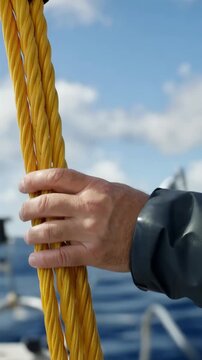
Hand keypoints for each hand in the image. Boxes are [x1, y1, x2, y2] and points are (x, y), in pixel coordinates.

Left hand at [19, 168, 147, 271]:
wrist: (156, 233)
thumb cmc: (133, 208)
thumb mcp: (111, 190)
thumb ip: (85, 190)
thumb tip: (56, 191)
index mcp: (95, 187)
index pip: (58, 177)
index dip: (35, 179)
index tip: (23, 185)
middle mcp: (90, 206)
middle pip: (47, 203)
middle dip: (28, 209)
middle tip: (23, 213)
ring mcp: (90, 231)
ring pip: (49, 231)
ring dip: (33, 234)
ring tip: (30, 236)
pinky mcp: (93, 253)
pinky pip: (62, 257)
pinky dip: (43, 259)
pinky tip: (34, 259)